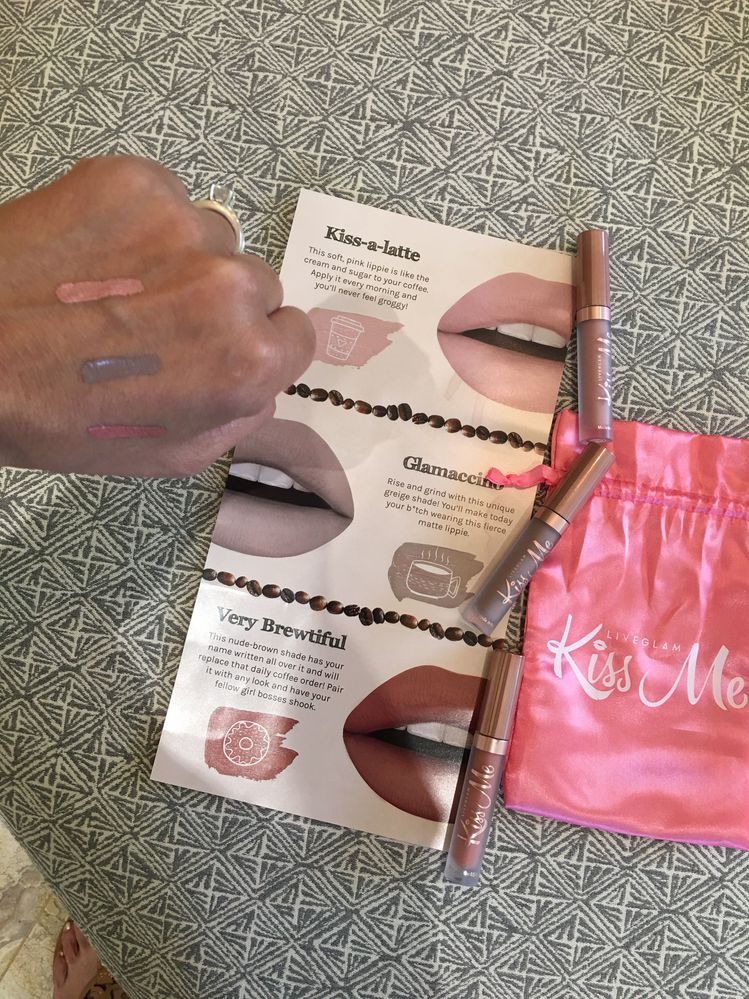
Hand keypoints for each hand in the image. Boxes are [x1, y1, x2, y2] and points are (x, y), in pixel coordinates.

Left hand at [0, 155, 314, 476]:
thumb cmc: (65, 417)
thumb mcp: (175, 455)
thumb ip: (243, 415)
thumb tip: (263, 380)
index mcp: (248, 359)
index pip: (299, 333)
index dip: (259, 345)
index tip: (219, 348)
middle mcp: (230, 285)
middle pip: (259, 284)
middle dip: (221, 304)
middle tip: (158, 325)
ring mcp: (183, 223)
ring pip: (212, 239)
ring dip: (181, 260)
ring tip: (118, 288)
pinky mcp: (135, 181)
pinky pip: (168, 199)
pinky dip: (140, 222)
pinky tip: (97, 253)